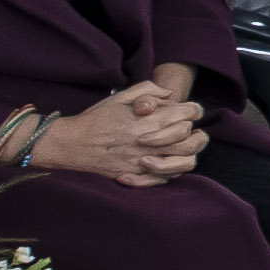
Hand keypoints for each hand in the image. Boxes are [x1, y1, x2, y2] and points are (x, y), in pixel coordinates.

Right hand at [34, 84, 206, 180]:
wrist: (72, 144)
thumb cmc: (96, 118)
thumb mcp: (121, 97)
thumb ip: (148, 90)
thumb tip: (170, 95)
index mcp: (148, 120)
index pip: (187, 114)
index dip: (193, 110)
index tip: (190, 111)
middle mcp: (150, 142)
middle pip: (191, 141)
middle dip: (197, 134)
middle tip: (194, 132)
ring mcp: (144, 161)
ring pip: (183, 164)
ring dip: (188, 155)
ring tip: (184, 149)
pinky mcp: (136, 176)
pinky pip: (165, 179)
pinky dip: (171, 171)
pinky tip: (168, 162)